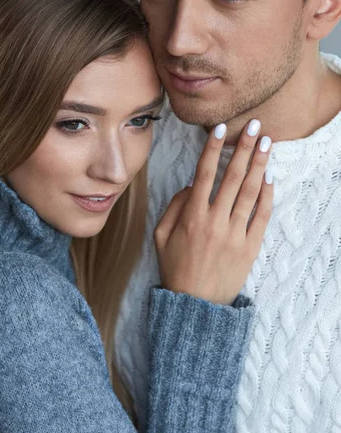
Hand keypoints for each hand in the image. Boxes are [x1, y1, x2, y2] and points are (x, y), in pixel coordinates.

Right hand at [154, 120, 272, 304]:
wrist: (195, 305)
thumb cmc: (175, 267)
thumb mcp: (160, 236)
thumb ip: (174, 206)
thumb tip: (192, 184)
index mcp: (191, 217)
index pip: (204, 173)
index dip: (212, 149)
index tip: (221, 129)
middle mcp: (214, 222)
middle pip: (232, 177)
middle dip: (244, 148)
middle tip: (255, 126)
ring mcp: (234, 235)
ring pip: (249, 192)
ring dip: (259, 165)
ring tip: (267, 143)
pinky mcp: (249, 248)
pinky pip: (261, 217)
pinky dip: (267, 196)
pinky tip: (270, 178)